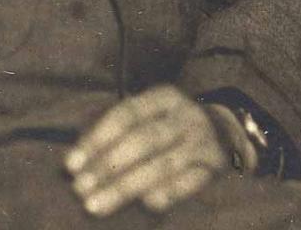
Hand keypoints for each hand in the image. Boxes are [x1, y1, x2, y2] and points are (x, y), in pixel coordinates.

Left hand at [64, 85, 233, 217]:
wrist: (228, 130)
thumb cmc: (173, 124)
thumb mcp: (153, 113)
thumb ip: (120, 130)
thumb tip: (79, 157)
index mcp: (164, 97)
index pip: (126, 114)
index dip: (97, 138)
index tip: (72, 163)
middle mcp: (184, 116)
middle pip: (142, 141)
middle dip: (107, 166)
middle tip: (79, 188)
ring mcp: (202, 142)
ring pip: (160, 165)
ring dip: (125, 187)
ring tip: (95, 204)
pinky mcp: (214, 167)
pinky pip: (186, 184)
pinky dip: (164, 194)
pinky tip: (142, 205)